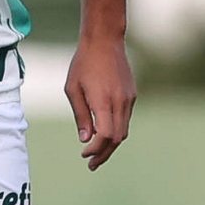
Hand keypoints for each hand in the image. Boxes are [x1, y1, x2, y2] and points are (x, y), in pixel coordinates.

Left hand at [65, 38, 135, 170]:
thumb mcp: (73, 89)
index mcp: (104, 101)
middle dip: (104, 154)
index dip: (96, 149)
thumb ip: (81, 115)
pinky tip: (104, 133)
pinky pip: (125, 118)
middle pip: (117, 138)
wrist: (104, 41)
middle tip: (91, 164)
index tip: (84, 154)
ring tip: (97, 153)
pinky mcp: (132, 94)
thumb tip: (86, 140)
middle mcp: (120, 102)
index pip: (106, 136)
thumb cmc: (83, 64)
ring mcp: (129, 98)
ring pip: (124, 130)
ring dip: (111, 144)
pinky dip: (116, 130)